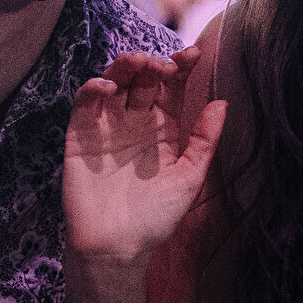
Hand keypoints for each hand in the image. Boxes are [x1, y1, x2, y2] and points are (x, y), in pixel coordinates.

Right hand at [65, 49, 224, 270]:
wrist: (117, 248)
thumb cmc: (155, 217)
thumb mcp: (189, 178)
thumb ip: (204, 140)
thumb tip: (223, 103)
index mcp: (163, 128)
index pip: (172, 88)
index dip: (181, 68)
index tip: (193, 54)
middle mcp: (135, 122)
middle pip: (142, 80)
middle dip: (152, 65)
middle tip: (162, 64)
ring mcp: (106, 127)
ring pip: (113, 83)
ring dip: (123, 67)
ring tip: (137, 62)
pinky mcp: (79, 136)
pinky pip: (84, 104)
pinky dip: (92, 89)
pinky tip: (107, 88)